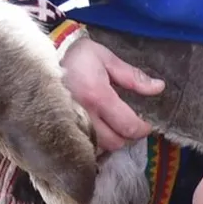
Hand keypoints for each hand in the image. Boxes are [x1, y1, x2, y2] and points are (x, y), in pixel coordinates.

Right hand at [58, 37, 161, 151]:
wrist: (44, 57)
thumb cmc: (77, 55)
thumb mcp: (106, 58)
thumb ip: (133, 77)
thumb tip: (158, 87)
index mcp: (98, 96)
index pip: (128, 126)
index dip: (142, 128)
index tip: (146, 123)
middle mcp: (85, 115)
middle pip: (116, 142)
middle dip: (127, 135)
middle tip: (130, 123)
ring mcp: (73, 125)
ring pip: (101, 148)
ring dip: (112, 139)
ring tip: (114, 124)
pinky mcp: (64, 129)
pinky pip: (87, 146)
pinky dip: (97, 141)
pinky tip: (99, 127)